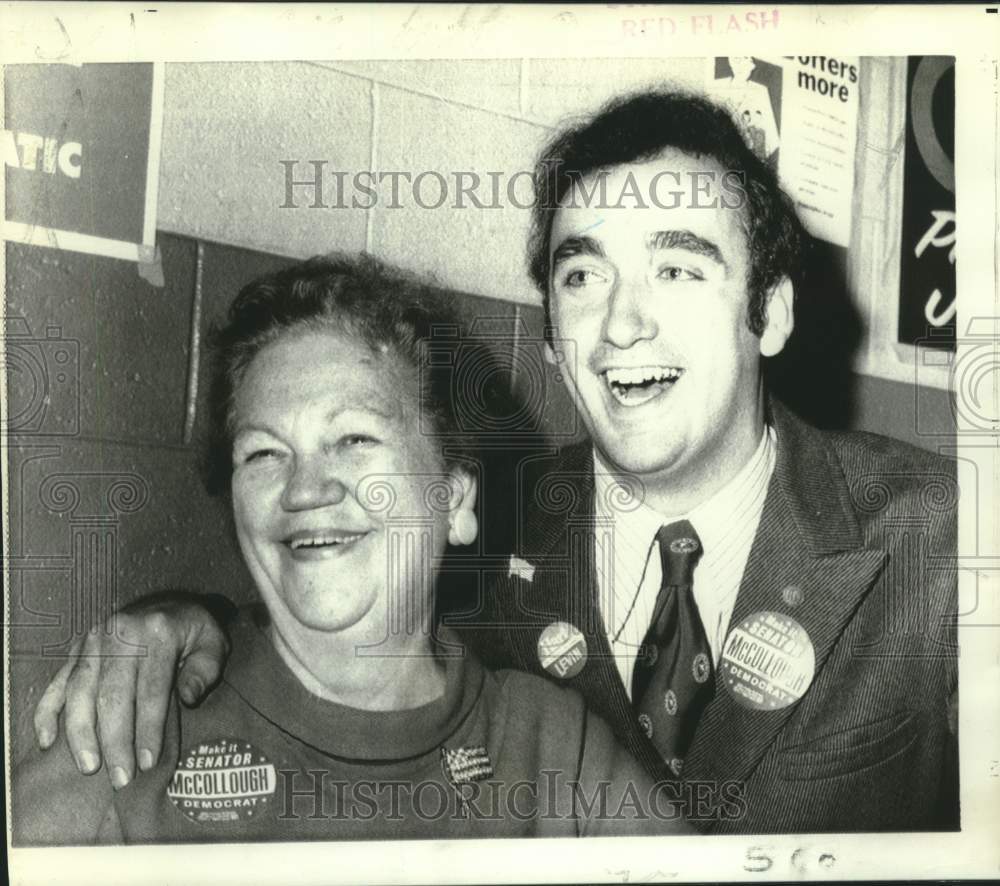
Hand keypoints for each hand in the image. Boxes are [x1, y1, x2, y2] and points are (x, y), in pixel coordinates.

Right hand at [33, 592, 232, 788]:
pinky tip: (48, 743)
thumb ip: (205, 671)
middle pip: (113, 695)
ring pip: (80, 692)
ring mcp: (93, 641)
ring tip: (90, 766)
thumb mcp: (214, 643)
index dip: (149, 728)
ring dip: (81, 733)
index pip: (151, 689)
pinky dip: (47, 713)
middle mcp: (120, 633)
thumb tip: (188, 698)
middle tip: (121, 777)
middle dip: (115, 740)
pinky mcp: (75, 650)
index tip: (148, 762)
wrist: (170, 604)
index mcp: (157, 632)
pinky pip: (56, 683)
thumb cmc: (194, 632)